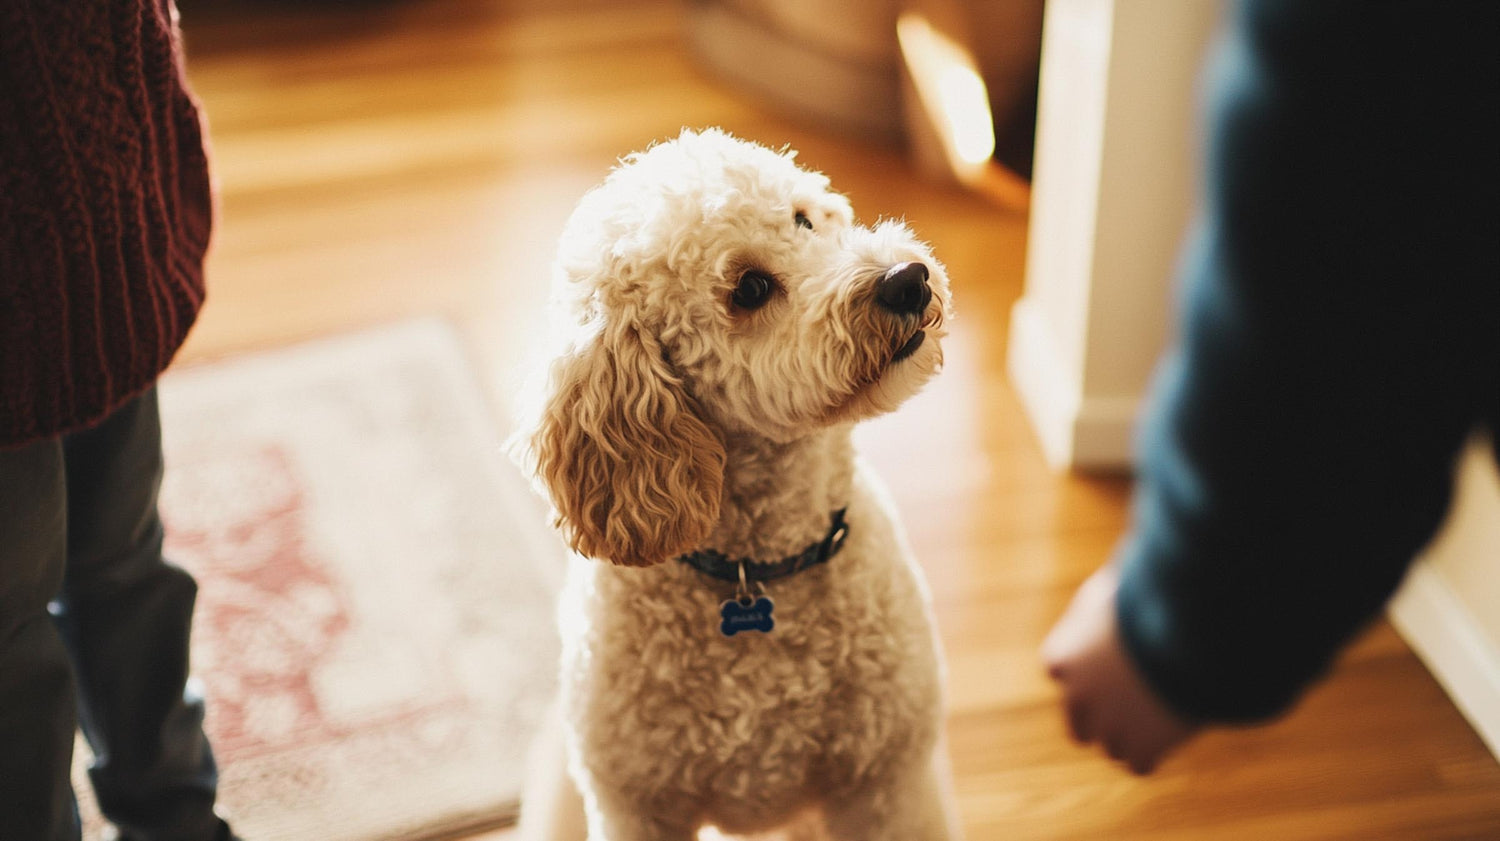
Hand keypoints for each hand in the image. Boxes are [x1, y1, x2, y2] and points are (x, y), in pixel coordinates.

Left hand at [1042, 562, 1198, 773]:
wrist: (1187, 631)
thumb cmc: (1151, 596)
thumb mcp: (1116, 583)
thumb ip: (1107, 592)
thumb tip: (1110, 573)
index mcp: (1062, 656)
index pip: (1062, 670)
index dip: (1087, 668)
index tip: (1111, 660)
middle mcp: (1076, 696)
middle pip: (1077, 722)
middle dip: (1101, 713)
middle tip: (1133, 700)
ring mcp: (1108, 727)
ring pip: (1111, 746)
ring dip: (1131, 733)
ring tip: (1160, 713)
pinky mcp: (1141, 750)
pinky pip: (1141, 764)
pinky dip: (1155, 752)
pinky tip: (1173, 731)